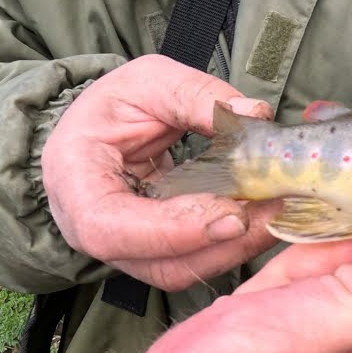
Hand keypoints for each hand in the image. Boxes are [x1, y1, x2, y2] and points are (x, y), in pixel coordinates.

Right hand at [41, 55, 281, 290]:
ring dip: (237, 247)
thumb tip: (253, 114)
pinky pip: (197, 261)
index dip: (173, 230)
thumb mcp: (148, 82)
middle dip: (223, 243)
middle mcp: (92, 231)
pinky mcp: (159, 254)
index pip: (110, 228)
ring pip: (183, 270)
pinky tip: (264, 215)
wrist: (103, 129)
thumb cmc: (115, 105)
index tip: (232, 216)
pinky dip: (235, 244)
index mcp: (74, 183)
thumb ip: (196, 95)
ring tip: (276, 210)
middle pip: (158, 262)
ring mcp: (127, 250)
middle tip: (275, 208)